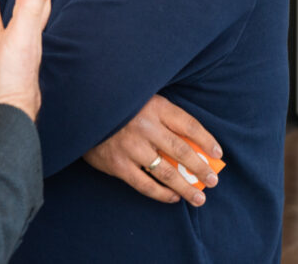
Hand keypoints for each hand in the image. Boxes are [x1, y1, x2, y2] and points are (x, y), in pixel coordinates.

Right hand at [83, 95, 221, 206]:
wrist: (80, 111)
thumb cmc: (115, 106)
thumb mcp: (140, 100)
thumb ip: (161, 117)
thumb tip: (190, 144)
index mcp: (154, 106)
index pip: (188, 125)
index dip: (206, 140)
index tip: (218, 153)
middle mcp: (144, 126)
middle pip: (182, 151)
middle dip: (201, 168)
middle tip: (214, 180)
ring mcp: (131, 147)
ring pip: (167, 172)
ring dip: (186, 187)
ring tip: (199, 197)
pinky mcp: (117, 164)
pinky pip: (145, 184)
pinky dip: (162, 193)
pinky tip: (172, 197)